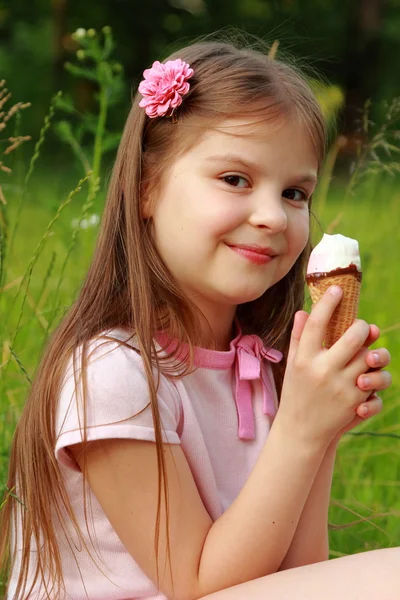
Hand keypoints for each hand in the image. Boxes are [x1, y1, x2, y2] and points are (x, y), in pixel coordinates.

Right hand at [277, 286, 387, 447]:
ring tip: (366, 352)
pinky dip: (373, 376)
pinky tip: (365, 376)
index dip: (328, 303)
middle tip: (360, 327)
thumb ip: (298, 338)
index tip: (337, 289)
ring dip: (371, 350)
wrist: (301, 432)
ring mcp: (341, 387)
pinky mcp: (355, 401)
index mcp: (303, 360)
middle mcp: (322, 371)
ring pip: (369, 356)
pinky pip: (375, 380)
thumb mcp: (292, 365)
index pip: (316, 324)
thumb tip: (303, 311)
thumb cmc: (296, 393)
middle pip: (352, 335)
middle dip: (361, 327)